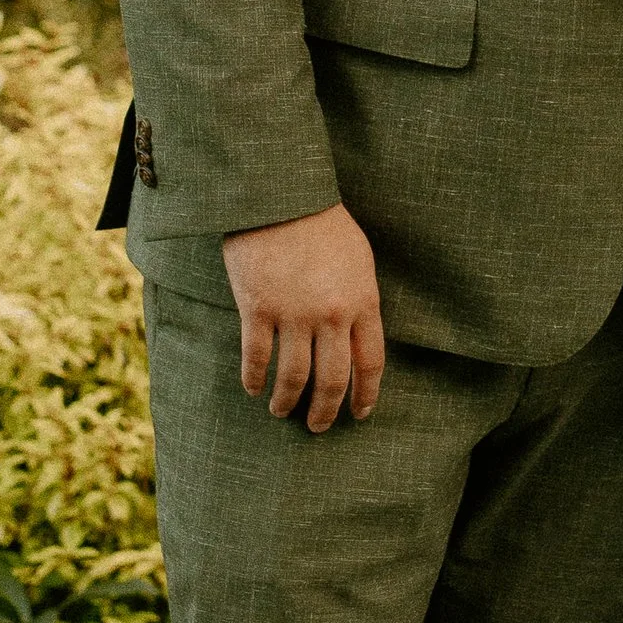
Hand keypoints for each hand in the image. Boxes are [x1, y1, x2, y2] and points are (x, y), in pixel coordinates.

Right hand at [221, 203, 384, 429]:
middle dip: (325, 410)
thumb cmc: (322, 222)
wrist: (280, 195)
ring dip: (287, 401)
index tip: (360, 414)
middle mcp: (331, 315)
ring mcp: (293, 315)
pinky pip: (257, 357)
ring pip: (293, 377)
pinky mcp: (257, 309)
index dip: (365, 395)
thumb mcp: (359, 260)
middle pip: (332, 380)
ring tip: (281, 411)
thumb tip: (357, 334)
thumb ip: (360, 299)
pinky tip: (253, 389)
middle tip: (317, 426)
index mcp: (362, 302)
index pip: (370, 363)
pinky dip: (254, 379)